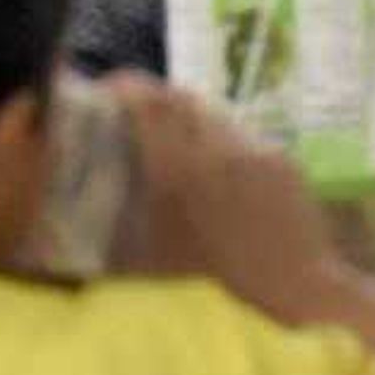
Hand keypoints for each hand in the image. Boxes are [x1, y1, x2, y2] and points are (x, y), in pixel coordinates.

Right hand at [106, 75, 343, 324]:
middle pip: (182, 100)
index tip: (105, 89)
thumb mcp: (152, 253)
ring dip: (186, 121)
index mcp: (181, 172)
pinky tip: (211, 170)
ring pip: (213, 116)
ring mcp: (255, 149)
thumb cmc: (213, 285)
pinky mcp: (281, 155)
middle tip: (130, 114)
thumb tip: (81, 202)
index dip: (126, 88)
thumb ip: (120, 217)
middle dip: (152, 100)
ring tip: (168, 142)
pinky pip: (242, 137)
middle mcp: (219, 150)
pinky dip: (218, 143)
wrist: (294, 285)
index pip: (152, 104)